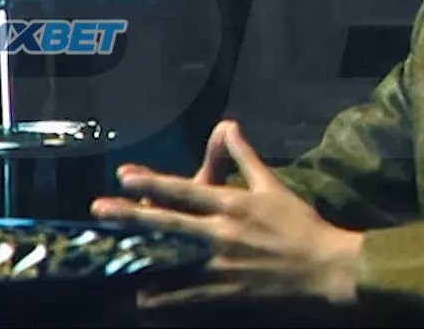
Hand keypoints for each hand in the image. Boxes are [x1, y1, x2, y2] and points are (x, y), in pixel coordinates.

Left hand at [92, 120, 364, 308]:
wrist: (324, 266)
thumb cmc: (299, 223)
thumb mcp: (272, 185)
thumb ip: (245, 157)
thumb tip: (228, 125)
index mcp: (232, 204)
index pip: (185, 191)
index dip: (152, 182)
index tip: (123, 175)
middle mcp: (222, 233)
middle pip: (168, 224)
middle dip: (131, 215)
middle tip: (99, 210)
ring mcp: (222, 264)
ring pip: (173, 260)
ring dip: (141, 257)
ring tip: (111, 256)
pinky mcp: (228, 290)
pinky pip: (190, 294)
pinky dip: (167, 296)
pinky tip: (143, 297)